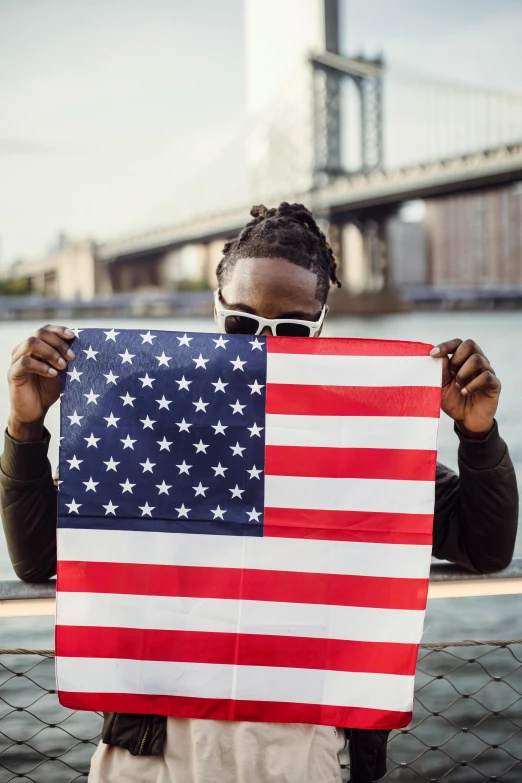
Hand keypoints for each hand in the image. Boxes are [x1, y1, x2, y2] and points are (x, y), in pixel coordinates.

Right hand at [8, 324, 74, 441]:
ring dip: (51, 352)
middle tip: (72, 357)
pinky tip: (53, 374)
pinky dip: (41, 366)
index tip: (74, 337)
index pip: (45, 329)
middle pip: (39, 333)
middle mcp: (24, 349)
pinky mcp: (13, 373)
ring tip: (63, 366)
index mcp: (35, 346)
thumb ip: (65, 357)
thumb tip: (82, 344)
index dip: (59, 330)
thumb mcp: (60, 371)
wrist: (36, 410)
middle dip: (58, 343)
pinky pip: (25, 362)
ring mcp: (16, 360)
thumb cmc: (49, 389)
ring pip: (31, 343)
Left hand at [430, 339, 500, 437]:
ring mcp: (486, 372)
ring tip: (458, 386)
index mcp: (463, 360)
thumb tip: (438, 356)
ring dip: (463, 373)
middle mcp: (476, 362)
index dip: (446, 346)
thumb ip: (440, 371)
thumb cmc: (453, 401)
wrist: (466, 420)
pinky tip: (464, 392)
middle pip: (470, 344)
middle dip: (456, 359)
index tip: (432, 354)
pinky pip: (486, 376)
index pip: (458, 343)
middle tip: (451, 374)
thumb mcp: (441, 386)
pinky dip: (472, 385)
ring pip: (477, 359)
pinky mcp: (494, 384)